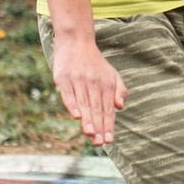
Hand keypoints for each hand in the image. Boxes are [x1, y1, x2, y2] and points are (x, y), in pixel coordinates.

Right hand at [50, 29, 127, 145]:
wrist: (76, 41)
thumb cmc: (95, 63)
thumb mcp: (112, 74)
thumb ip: (120, 90)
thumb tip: (120, 107)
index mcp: (106, 84)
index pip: (108, 109)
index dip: (108, 125)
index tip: (108, 140)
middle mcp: (93, 83)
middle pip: (96, 109)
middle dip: (98, 127)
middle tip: (99, 143)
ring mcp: (78, 80)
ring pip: (84, 103)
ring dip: (87, 120)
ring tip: (90, 134)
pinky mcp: (63, 78)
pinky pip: (68, 94)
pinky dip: (72, 105)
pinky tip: (77, 116)